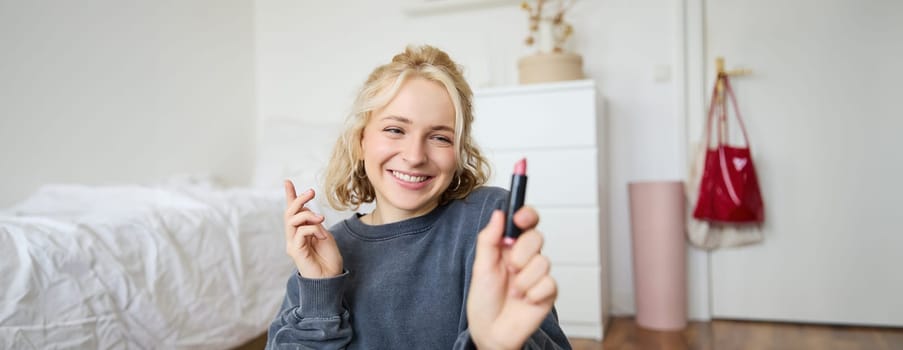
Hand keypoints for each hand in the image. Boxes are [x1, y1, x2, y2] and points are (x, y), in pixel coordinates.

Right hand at [283, 180, 342, 278]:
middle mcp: (293, 237)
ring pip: (292, 220)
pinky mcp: (295, 251)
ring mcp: (292, 244)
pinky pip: (300, 232)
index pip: (293, 212)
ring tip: (321, 219)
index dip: (290, 196)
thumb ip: (315, 224)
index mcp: (300, 232)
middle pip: (290, 212)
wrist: (330, 279)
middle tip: (311, 192)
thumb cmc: (329, 259)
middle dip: (299, 199)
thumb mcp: (324, 235)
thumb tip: (308, 212)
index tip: (287, 182)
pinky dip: (313, 229)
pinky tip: (322, 236)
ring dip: (308, 215)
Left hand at [467, 208, 557, 349]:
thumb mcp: (481, 267)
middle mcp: (527, 258)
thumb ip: (489, 239)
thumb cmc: (484, 300)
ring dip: (523, 280)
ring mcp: (539, 275)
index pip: (526, 223)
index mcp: (510, 248)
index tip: (520, 218)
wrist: (491, 332)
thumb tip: (498, 214)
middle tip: (509, 269)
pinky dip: (532, 294)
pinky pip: (548, 283)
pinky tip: (524, 301)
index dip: (527, 215)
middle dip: (521, 254)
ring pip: (543, 262)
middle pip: (537, 238)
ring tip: (513, 292)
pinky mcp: (549, 292)